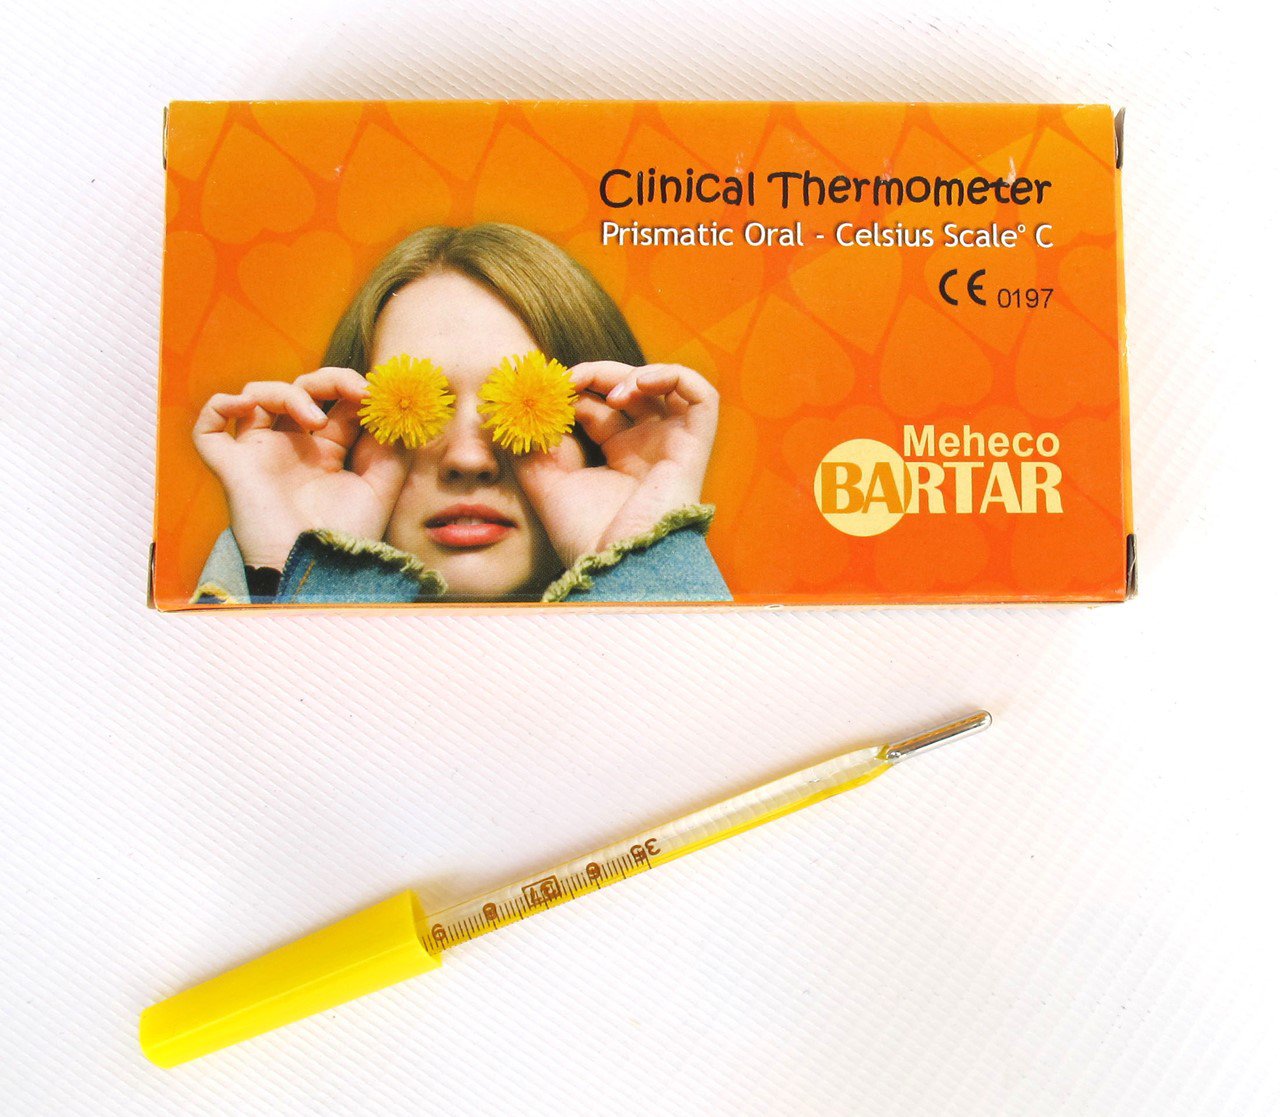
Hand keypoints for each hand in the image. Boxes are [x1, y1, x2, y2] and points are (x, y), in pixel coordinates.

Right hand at [193, 367, 408, 567]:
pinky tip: (247, 405)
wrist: (317, 569)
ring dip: (289, 393)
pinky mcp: (232, 466)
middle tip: (356, 390)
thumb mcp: (381, 488)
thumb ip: (391, 448)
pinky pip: (209, 425)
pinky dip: (222, 403)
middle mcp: (293, 448)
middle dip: (330, 380)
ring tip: (315, 420)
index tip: (377, 391)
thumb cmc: (348, 536)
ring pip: (259, 395)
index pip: (337, 402)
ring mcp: (261, 454)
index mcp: (328, 452)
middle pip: (303, 389)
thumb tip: (395, 409)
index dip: (355, 388)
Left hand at [517, 362, 717, 565]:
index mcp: (617, 457)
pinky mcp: (694, 446)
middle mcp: (647, 448)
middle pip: (626, 389)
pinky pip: (702, 396)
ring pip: (665, 385)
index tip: (546, 392)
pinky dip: (672, 376)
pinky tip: (637, 385)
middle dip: (595, 376)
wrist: (618, 565)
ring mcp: (671, 445)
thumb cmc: (585, 537)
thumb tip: (511, 408)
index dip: (573, 390)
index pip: (597, 404)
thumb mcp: (546, 483)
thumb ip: (529, 446)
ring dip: (632, 373)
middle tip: (566, 382)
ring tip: (608, 390)